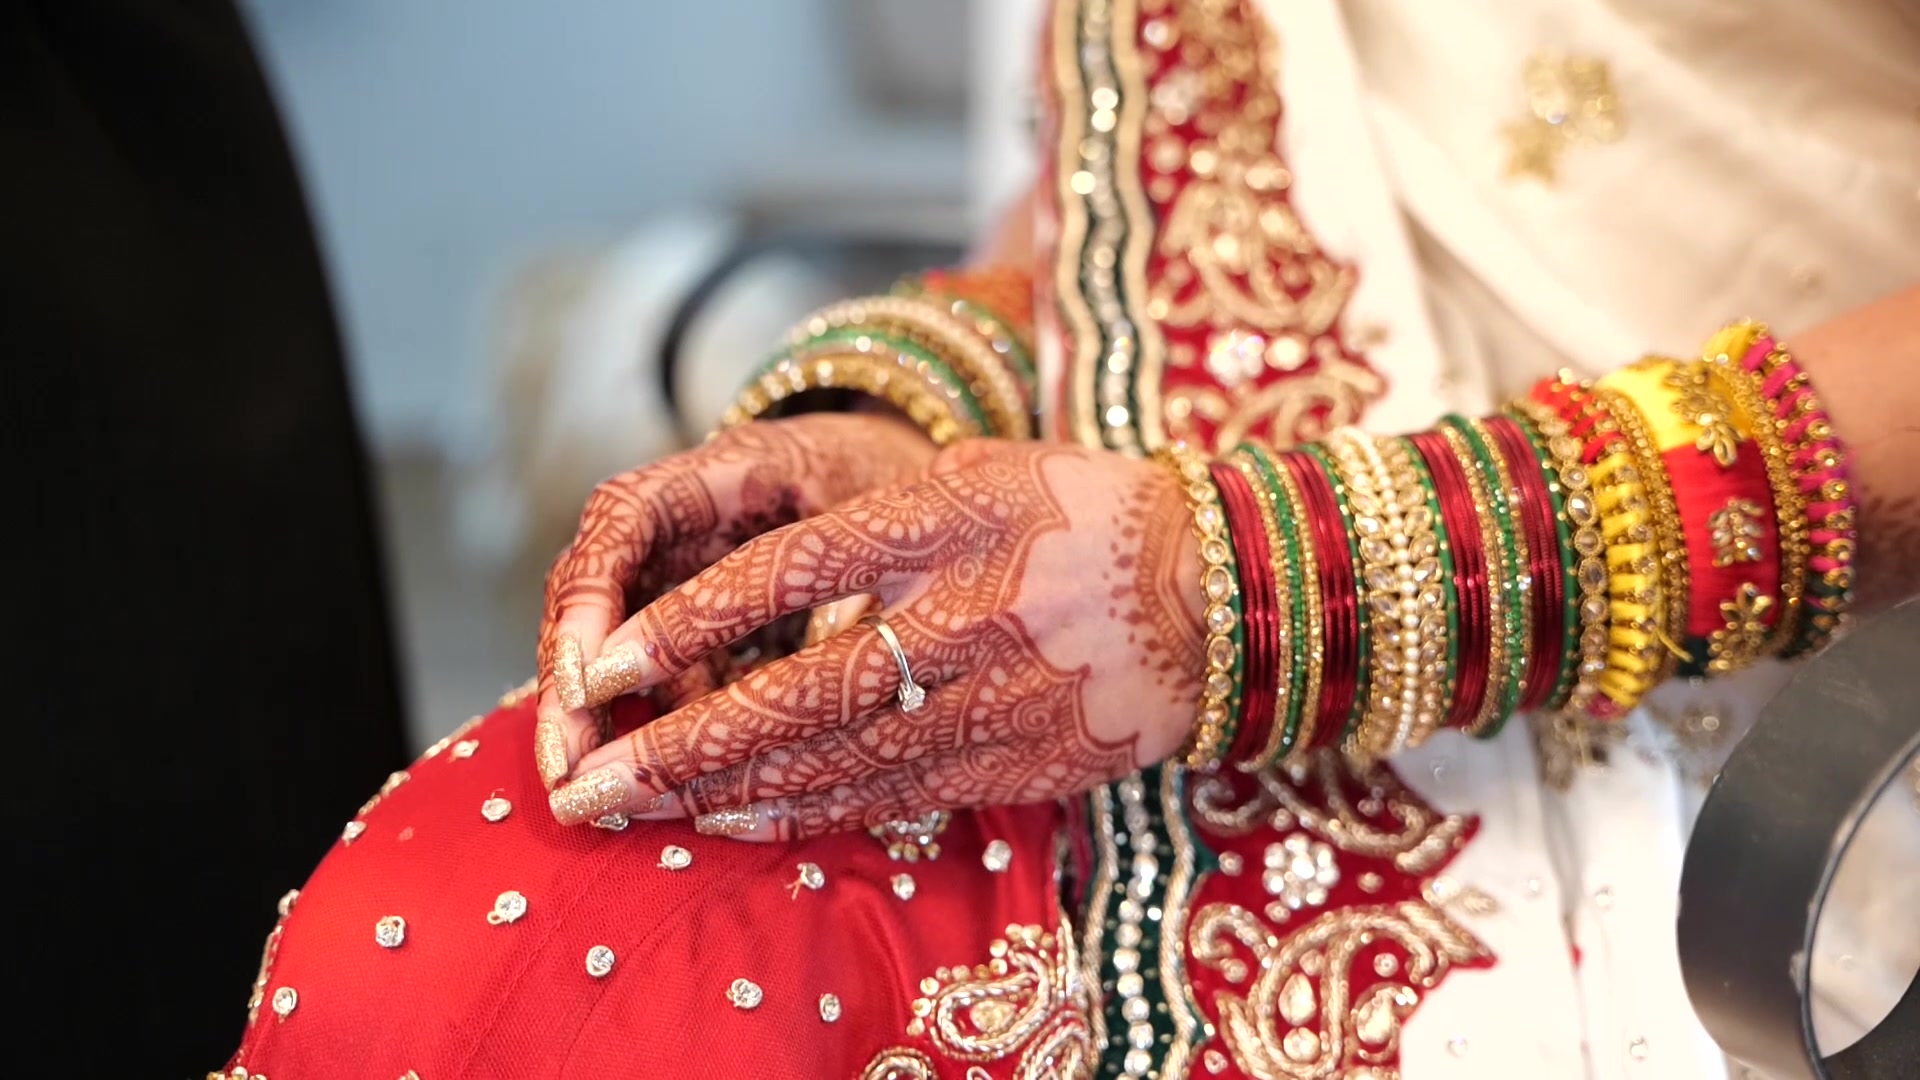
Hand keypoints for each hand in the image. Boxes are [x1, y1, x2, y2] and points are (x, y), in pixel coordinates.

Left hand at [547, 440, 1206, 838]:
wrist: (1222, 596)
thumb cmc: (1083, 517)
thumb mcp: (980, 475)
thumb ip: (871, 523)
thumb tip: (746, 585)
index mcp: (947, 520)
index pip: (792, 571)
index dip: (691, 622)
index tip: (606, 661)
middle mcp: (963, 614)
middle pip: (797, 694)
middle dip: (680, 748)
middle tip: (586, 784)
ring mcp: (992, 700)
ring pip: (833, 761)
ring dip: (722, 793)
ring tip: (634, 813)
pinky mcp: (1014, 763)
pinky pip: (890, 795)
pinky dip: (803, 810)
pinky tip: (734, 819)